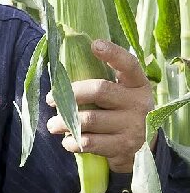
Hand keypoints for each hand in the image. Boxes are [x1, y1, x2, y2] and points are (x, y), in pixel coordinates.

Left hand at [45, 39, 152, 173]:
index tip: (95, 44)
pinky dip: (71, 142)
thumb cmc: (120, 115)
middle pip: (99, 91)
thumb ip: (102, 86)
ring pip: (88, 119)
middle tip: (51, 100)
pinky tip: (67, 141)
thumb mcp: (121, 97)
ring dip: (63, 122)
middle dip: (70, 94)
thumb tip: (63, 74)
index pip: (128, 64)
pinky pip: (88, 142)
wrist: (142, 148)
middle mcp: (138, 102)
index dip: (113, 53)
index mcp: (138, 85)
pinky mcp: (122, 146)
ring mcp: (132, 125)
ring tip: (52, 125)